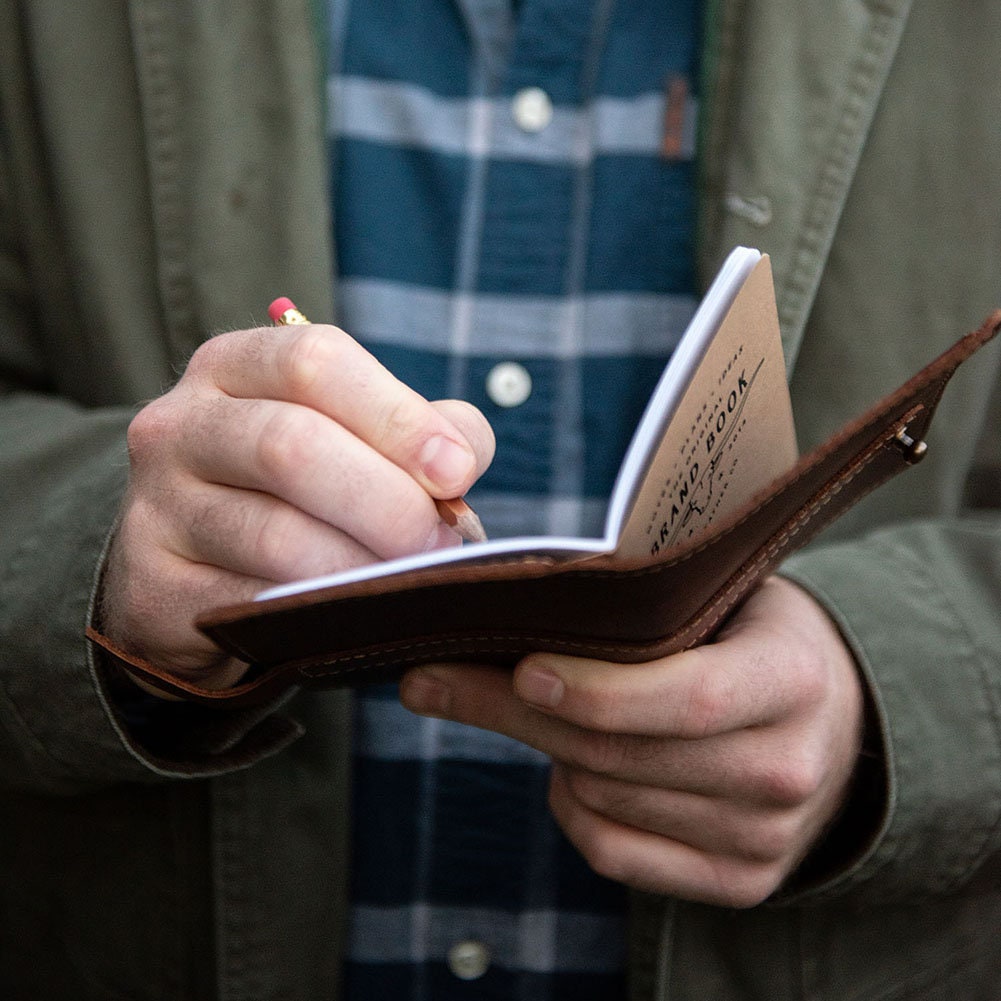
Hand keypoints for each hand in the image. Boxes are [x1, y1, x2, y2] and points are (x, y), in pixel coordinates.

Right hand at [101, 322, 493, 685]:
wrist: (197, 571)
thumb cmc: (296, 491)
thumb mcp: (351, 436)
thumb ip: (419, 430)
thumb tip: (463, 456)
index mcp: (235, 365)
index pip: (314, 361)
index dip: (397, 416)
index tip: (458, 471)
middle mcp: (181, 422)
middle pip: (292, 445)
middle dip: (387, 500)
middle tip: (439, 542)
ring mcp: (156, 505)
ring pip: (275, 534)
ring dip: (362, 565)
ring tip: (409, 581)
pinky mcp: (154, 584)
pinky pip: (251, 601)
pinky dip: (318, 611)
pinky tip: (355, 613)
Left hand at [400, 576, 863, 906]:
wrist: (833, 724)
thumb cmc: (752, 639)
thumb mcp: (721, 596)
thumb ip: (641, 606)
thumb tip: (509, 613)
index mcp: (793, 678)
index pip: (687, 699)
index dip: (596, 692)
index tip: (520, 668)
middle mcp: (786, 768)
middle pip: (620, 753)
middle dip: (516, 712)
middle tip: (435, 679)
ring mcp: (765, 838)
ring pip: (603, 798)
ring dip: (546, 752)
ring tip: (531, 706)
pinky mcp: (738, 881)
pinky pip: (612, 853)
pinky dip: (571, 807)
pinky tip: (569, 769)